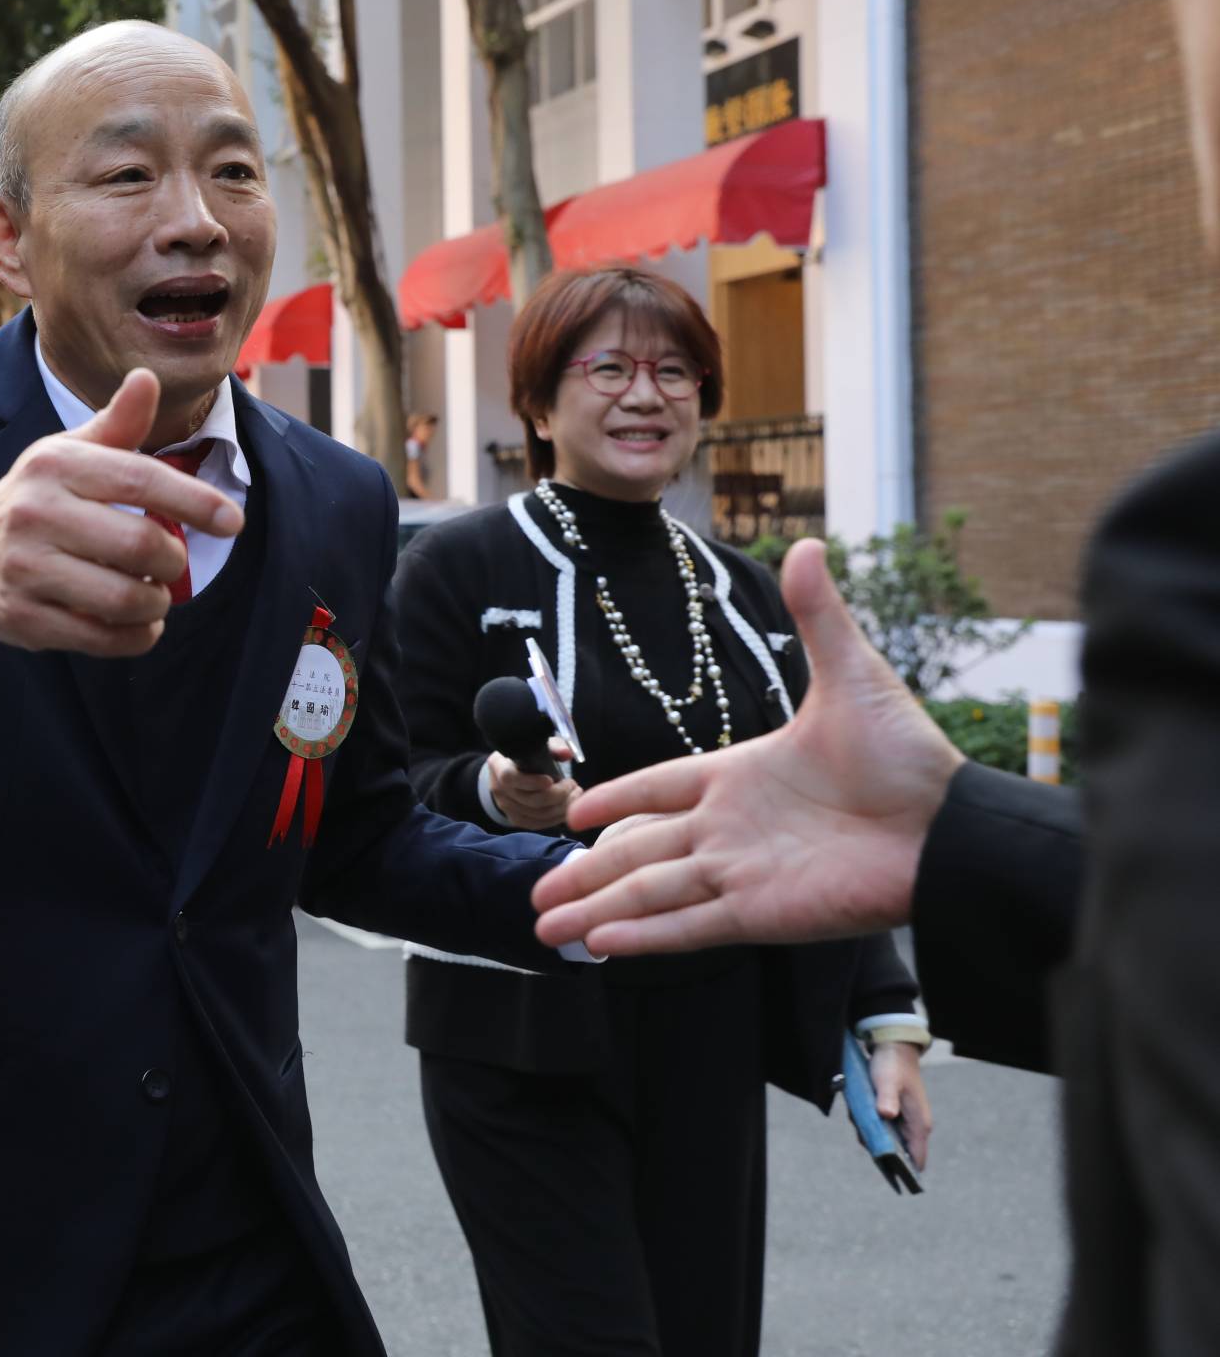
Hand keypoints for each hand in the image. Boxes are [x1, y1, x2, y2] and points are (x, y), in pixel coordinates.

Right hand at [0, 369, 242, 658]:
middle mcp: (36, 514)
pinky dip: (136, 636)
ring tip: (153, 592)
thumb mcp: (67, 454)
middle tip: (169, 561)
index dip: (195, 501)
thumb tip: (147, 377)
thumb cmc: (35, 499)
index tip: (232, 522)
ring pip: (124, 599)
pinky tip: (139, 623)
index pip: (140, 480)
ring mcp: (27, 569)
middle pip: (140, 545)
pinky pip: (102, 638)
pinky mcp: (25, 619)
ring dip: (156, 602)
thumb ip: (116, 423)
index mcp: (55, 466)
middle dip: (172, 560)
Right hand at [486, 738, 578, 829]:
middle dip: (559, 794)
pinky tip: (568, 806)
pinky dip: (558, 817)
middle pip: (531, 800)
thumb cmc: (526, 756)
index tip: (550, 779)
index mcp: (498, 766)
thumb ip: (553, 746)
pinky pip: (540, 823)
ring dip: (563, 806)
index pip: (509, 777)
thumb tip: (566, 753)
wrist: (510, 773)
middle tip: (572, 785)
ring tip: (575, 794)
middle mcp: (499, 789)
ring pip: (539, 814)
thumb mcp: (537, 746)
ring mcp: (506, 807)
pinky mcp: (516, 819)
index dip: (531, 782)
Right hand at [530, 540, 965, 955]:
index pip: (660, 789)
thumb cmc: (911, 755)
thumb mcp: (853, 675)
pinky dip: (643, 936)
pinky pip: (687, 925)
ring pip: (649, 893)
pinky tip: (600, 945)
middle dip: (585, 874)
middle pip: (638, 852)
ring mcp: (741, 873)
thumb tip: (804, 544)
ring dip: (596, 911)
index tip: (577, 814)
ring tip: (544, 927)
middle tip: (537, 893)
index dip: (617, 801)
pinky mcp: (760, 913)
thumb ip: (817, 617)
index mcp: (742, 775)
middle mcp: (731, 829)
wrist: (952, 826)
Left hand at [871, 1040, 933, 1171]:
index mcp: (919, 1124)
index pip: (917, 1158)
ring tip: (861, 1116)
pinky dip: (868, 1124)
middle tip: (863, 1131)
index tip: (887, 1174)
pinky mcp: (894, 1115)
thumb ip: (886, 1099)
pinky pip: (880, 1128)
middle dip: (878, 1148)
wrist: (893, 1048)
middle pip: (898, 1152)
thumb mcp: (887, 1081)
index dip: (905, 1171)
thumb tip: (886, 1116)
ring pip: (886, 1141)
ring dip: (870, 1134)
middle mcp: (914, 1127)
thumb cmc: (893, 1066)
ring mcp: (904, 1121)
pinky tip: (860, 1111)